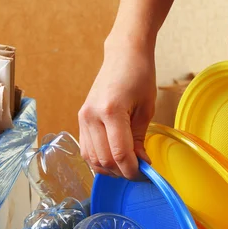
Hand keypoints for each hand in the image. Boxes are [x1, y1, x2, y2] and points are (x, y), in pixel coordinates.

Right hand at [78, 43, 155, 178]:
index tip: (145, 174)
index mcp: (111, 111)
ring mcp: (83, 118)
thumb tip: (140, 163)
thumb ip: (140, 138)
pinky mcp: (81, 119)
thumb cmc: (139, 75)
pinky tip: (114, 159)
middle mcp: (92, 116)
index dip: (133, 170)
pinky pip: (86, 150)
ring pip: (92, 159)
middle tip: (140, 172)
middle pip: (104, 160)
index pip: (120, 154)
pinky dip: (99, 160)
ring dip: (110, 169)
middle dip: (123, 172)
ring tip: (127, 166)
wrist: (123, 54)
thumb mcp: (147, 108)